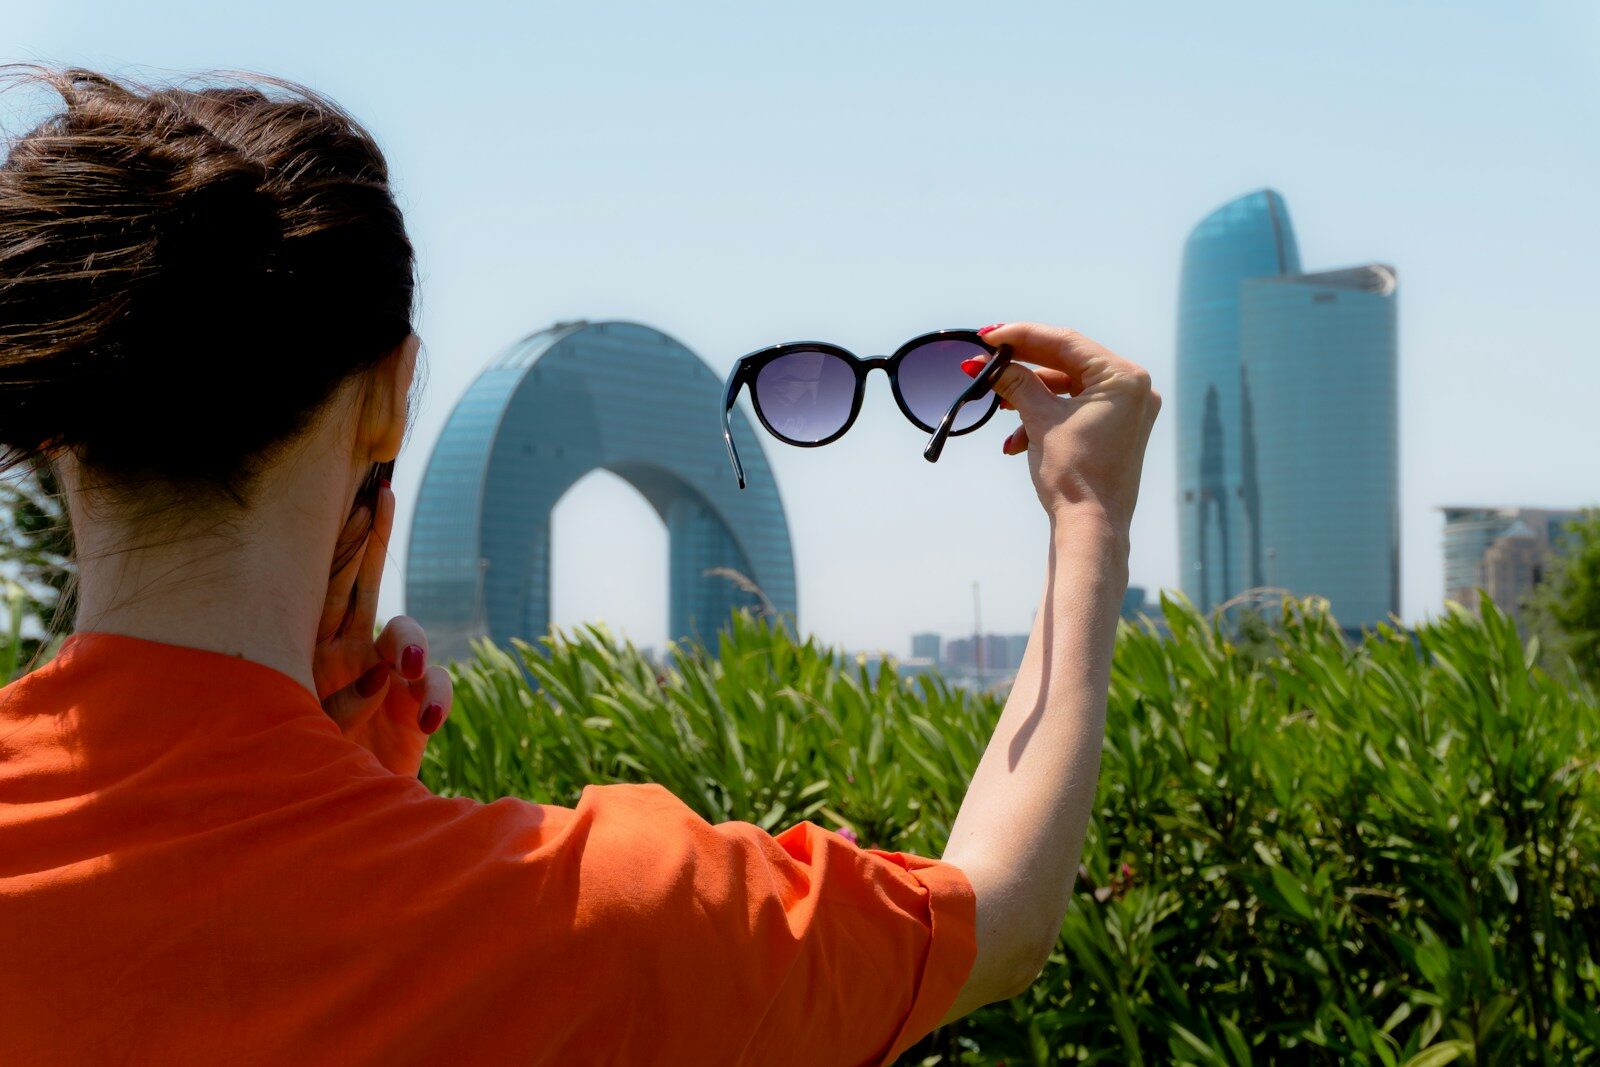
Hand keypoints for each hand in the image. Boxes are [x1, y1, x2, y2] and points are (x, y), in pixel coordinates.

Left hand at [314, 477, 451, 775]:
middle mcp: (337, 657)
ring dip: (407, 641)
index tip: (338, 497)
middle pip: (358, 586)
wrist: (333, 837)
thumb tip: (370, 677)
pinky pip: (433, 686)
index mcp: (296, 655)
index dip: (327, 543)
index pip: (311, 587)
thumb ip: (323, 703)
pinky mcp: (412, 710)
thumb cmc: (292, 789)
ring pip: (403, 634)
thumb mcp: (287, 742)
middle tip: (380, 497)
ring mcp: (379, 680)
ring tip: (403, 667)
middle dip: (370, 541)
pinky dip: (434, 695)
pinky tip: (428, 719)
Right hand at [965, 323, 1159, 538]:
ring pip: (1067, 386)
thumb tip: (988, 365)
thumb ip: (1017, 384)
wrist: (1091, 527)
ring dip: (1030, 394)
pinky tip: (1016, 439)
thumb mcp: (1040, 420)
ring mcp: (1126, 408)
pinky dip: (1045, 415)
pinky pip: (1075, 407)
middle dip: (1022, 366)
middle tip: (984, 360)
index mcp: (1124, 377)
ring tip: (998, 403)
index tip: (988, 336)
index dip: (1022, 336)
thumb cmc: (1074, 475)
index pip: (1065, 342)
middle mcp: (1132, 387)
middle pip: (1066, 361)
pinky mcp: (1115, 427)